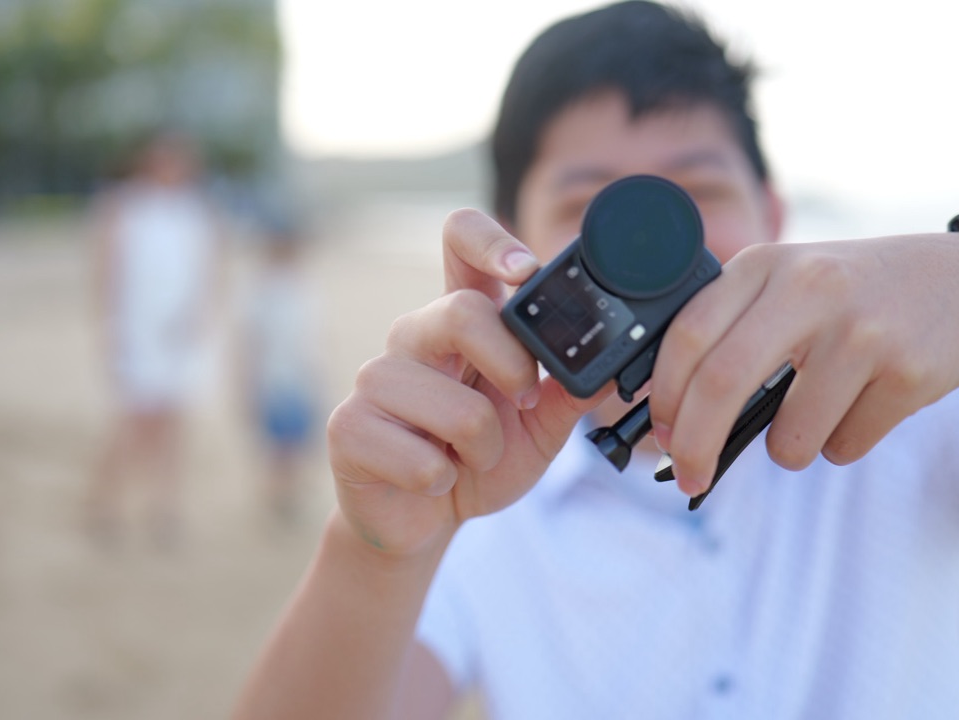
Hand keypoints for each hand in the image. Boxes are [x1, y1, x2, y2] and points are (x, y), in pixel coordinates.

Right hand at [327, 209, 611, 559]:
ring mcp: (375, 378)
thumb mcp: (539, 431)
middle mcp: (414, 335)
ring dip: (484, 449)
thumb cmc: (477, 463)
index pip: (461, 241)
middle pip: (462, 313)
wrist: (423, 520)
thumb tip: (611, 367)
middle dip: (512, 368)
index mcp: (460, 320)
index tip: (525, 271)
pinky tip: (431, 480)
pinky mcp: (348, 425)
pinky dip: (445, 482)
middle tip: (525, 404)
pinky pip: (423, 460)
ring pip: (458, 408)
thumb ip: (568, 395)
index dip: (491, 241)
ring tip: (468, 458)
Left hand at [648, 233, 958, 496]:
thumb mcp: (788, 282)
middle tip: (687, 477)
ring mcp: (859, 331)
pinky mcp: (905, 373)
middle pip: (720, 383)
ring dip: (787, 450)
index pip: (687, 334)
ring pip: (788, 435)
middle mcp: (807, 288)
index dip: (664, 396)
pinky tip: (862, 404)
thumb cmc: (853, 294)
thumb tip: (671, 416)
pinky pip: (843, 447)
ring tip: (812, 416)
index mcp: (764, 265)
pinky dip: (839, 445)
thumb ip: (731, 328)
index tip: (660, 433)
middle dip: (693, 445)